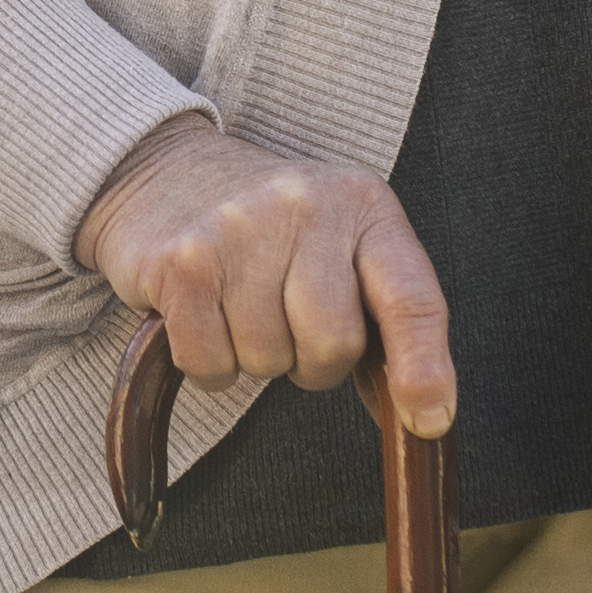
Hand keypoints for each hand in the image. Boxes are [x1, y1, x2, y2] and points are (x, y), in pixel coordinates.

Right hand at [79, 111, 457, 426]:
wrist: (162, 170)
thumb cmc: (269, 229)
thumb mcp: (340, 243)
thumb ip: (381, 315)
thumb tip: (420, 411)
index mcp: (364, 204)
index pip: (411, 298)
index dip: (425, 368)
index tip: (429, 422)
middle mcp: (306, 206)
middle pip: (333, 342)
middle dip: (315, 363)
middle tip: (290, 329)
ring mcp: (239, 230)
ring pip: (268, 359)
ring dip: (256, 359)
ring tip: (240, 310)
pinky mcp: (182, 262)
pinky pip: (210, 364)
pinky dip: (209, 365)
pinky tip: (203, 321)